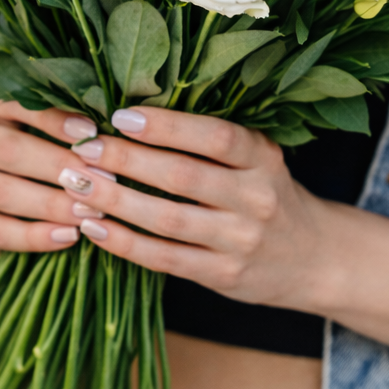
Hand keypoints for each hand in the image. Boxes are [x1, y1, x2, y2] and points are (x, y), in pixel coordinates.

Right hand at [0, 78, 103, 283]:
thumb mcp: (56, 121)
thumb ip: (77, 116)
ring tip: (90, 211)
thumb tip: (122, 120)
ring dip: (50, 203)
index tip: (92, 132)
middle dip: (57, 165)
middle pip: (7, 149)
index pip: (16, 101)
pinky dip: (33, 236)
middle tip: (101, 179)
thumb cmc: (48, 142)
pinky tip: (68, 236)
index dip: (54, 118)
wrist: (4, 192)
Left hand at [56, 106, 335, 310]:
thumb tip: (135, 112)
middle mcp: (256, 198)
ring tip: (77, 184)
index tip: (121, 115)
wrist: (312, 256)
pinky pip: (165, 259)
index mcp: (263, 158)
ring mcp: (240, 241)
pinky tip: (93, 227)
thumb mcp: (257, 157)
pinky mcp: (223, 276)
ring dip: (116, 201)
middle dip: (127, 160)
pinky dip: (125, 243)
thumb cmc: (268, 191)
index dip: (167, 126)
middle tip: (84, 147)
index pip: (216, 137)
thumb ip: (212, 139)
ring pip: (168, 220)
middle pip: (183, 177)